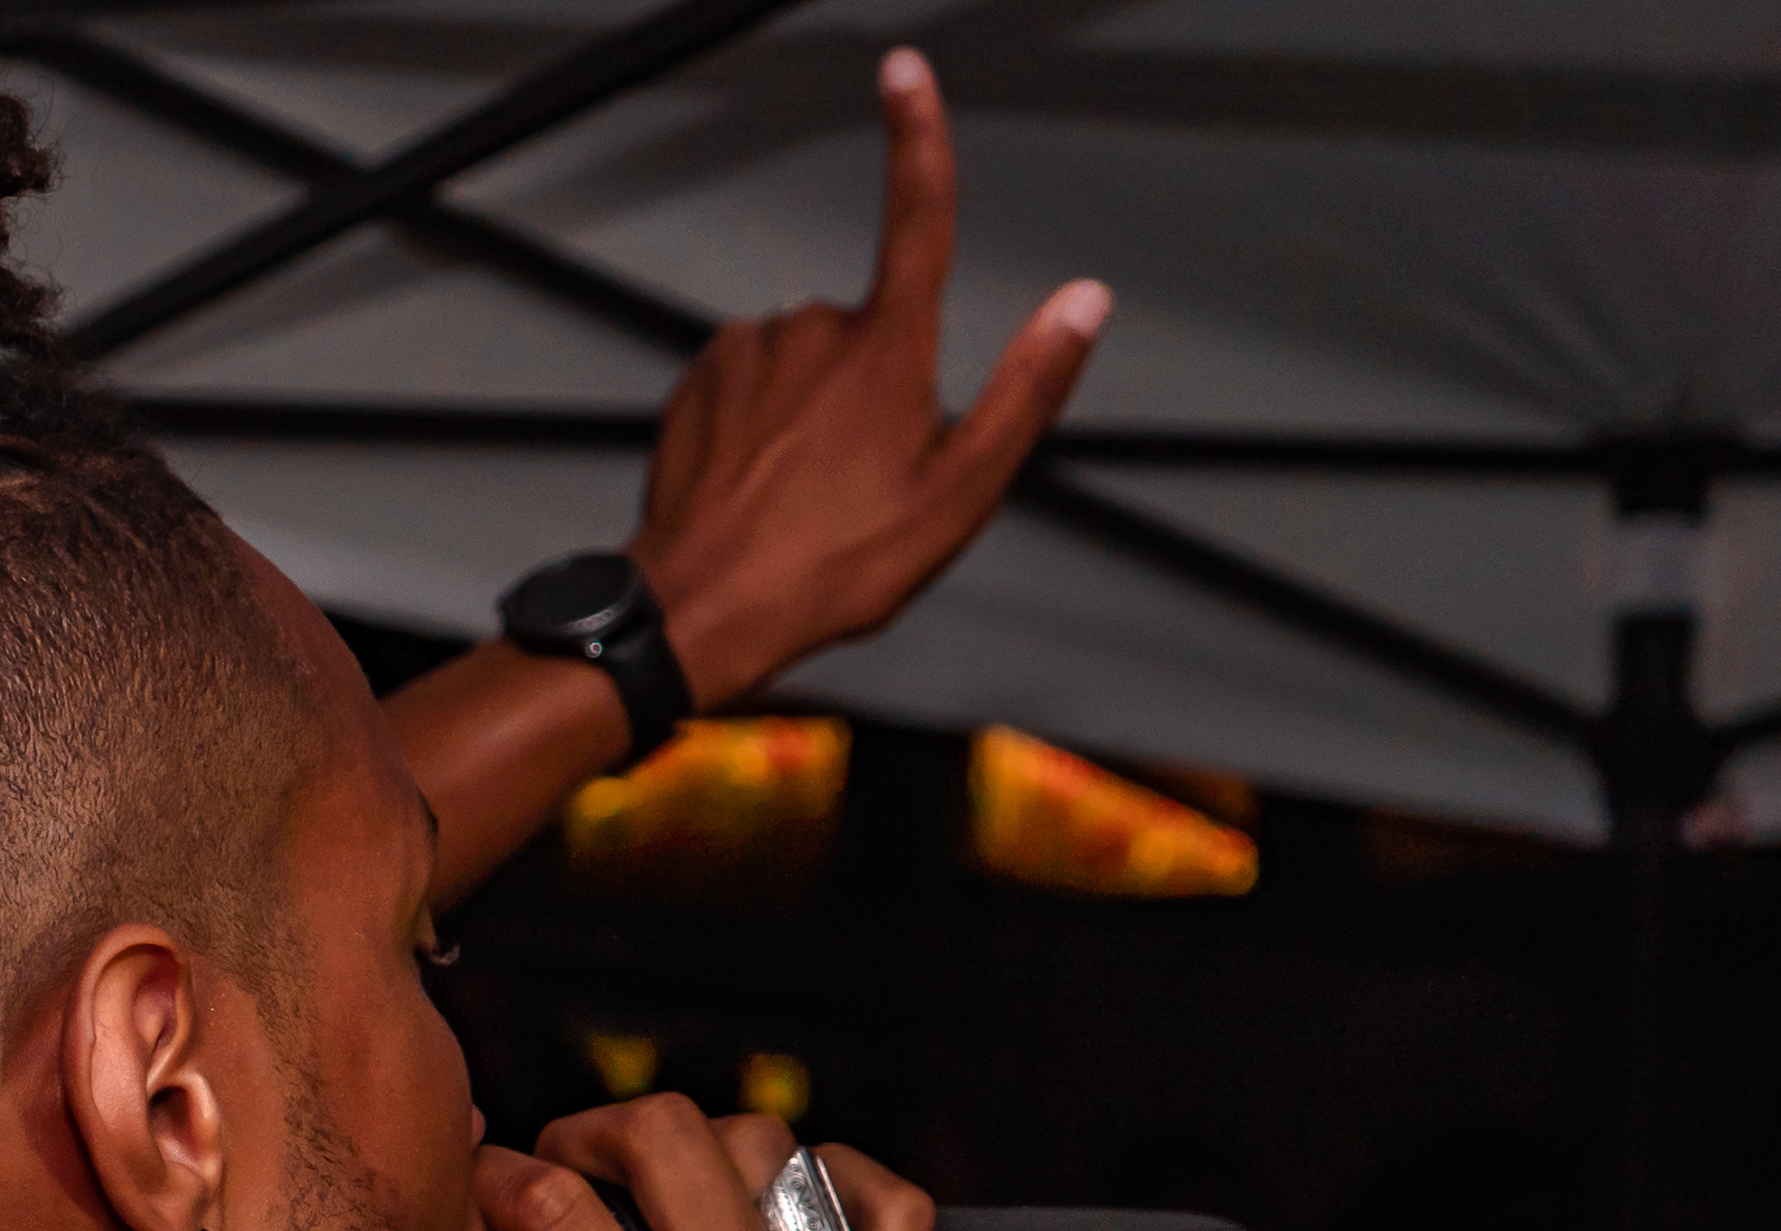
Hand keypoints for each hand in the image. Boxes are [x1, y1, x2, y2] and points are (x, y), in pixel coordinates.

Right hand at [484, 1099, 1101, 1230]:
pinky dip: (834, 1178)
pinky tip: (788, 1211)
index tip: (469, 1202)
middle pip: (668, 1135)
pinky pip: (890, 1207)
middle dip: (586, 1133)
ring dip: (694, 1150)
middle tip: (553, 1180)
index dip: (494, 1187)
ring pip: (770, 1148)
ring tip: (652, 1202)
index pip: (563, 1223)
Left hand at [629, 48, 1108, 708]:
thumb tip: (1082, 305)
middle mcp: (811, 330)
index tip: (905, 72)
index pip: (917, 215)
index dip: (917, 136)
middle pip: (868, 333)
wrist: (700, 608)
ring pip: (804, 361)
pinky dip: (758, 422)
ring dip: (811, 412)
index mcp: (887, 349)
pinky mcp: (698, 378)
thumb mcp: (959, 493)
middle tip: (858, 485)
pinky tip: (758, 485)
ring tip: (803, 496)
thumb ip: (1028, 388)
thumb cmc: (826, 568)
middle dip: (872, 391)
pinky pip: (748, 380)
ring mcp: (747, 350)